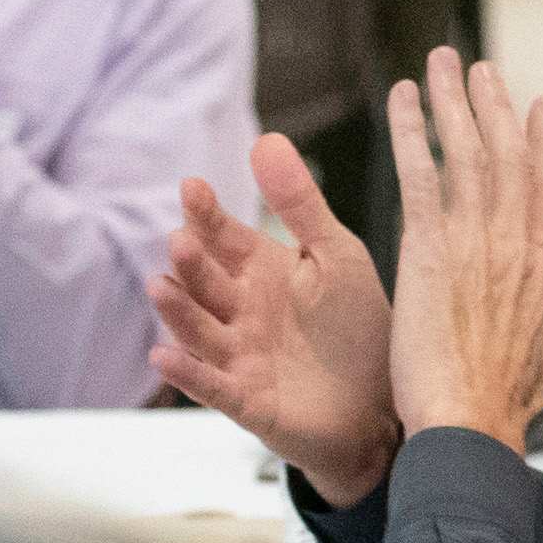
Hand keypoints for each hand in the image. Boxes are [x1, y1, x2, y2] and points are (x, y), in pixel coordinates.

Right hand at [150, 138, 397, 501]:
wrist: (382, 403)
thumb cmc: (358, 326)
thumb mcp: (336, 256)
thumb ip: (301, 205)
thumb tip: (266, 139)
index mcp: (259, 269)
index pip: (223, 235)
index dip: (206, 214)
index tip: (192, 186)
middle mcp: (239, 309)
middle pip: (205, 281)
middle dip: (191, 263)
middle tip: (181, 241)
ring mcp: (237, 355)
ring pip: (199, 329)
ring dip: (177, 311)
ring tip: (160, 287)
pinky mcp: (245, 400)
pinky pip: (211, 385)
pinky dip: (187, 373)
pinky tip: (163, 356)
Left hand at [378, 51, 542, 454]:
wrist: (470, 420)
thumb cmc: (513, 396)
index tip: (540, 101)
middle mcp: (515, 239)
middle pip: (507, 153)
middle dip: (494, 104)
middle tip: (480, 67)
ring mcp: (472, 239)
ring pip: (464, 152)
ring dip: (451, 101)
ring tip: (441, 62)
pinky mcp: (427, 246)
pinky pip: (419, 173)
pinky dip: (410, 130)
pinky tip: (402, 98)